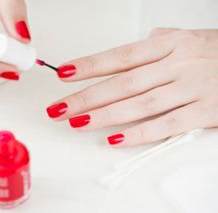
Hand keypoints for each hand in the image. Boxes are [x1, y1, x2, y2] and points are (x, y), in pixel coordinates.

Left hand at [47, 28, 217, 146]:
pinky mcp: (205, 112)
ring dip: (105, 116)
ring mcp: (191, 89)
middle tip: (60, 108)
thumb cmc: (217, 52)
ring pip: (139, 105)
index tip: (64, 74)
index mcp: (169, 45)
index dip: (90, 66)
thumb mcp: (188, 38)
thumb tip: (133, 47)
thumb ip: (158, 43)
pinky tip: (114, 139)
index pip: (120, 56)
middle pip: (123, 83)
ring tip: (77, 123)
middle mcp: (177, 65)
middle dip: (87, 97)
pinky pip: (167, 125)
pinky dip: (139, 133)